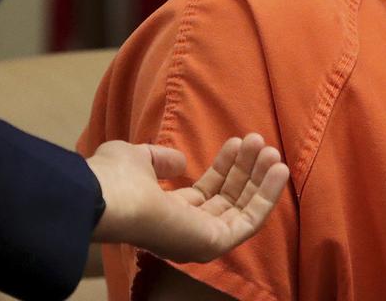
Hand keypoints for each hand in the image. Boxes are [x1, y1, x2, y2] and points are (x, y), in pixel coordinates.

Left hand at [87, 133, 289, 263]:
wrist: (107, 197)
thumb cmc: (115, 178)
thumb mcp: (138, 159)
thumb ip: (161, 160)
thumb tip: (180, 163)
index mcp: (167, 213)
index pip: (206, 192)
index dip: (224, 166)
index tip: (238, 141)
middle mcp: (186, 229)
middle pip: (227, 199)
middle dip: (246, 170)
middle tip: (260, 141)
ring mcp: (201, 239)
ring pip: (242, 209)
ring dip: (260, 180)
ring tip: (272, 151)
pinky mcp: (214, 243)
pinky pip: (250, 220)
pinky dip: (267, 196)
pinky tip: (278, 170)